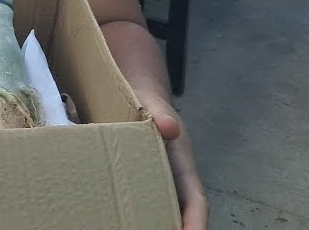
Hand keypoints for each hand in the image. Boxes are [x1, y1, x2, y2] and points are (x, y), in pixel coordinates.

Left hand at [140, 92, 206, 229]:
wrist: (136, 97)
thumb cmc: (148, 104)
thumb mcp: (154, 106)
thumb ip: (161, 116)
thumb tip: (169, 127)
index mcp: (183, 166)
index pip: (196, 200)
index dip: (196, 221)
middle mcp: (174, 179)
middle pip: (181, 212)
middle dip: (177, 227)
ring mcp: (158, 181)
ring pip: (162, 209)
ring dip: (155, 221)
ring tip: (130, 228)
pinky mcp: (140, 180)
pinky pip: (141, 201)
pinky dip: (135, 212)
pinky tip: (117, 219)